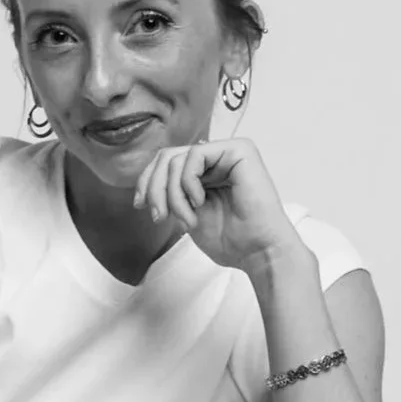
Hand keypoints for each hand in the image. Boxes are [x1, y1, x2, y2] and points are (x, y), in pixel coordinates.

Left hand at [131, 134, 299, 273]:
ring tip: (186, 218)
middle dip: (154, 187)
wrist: (259, 252)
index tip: (140, 205)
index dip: (147, 181)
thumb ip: (172, 194)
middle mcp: (217, 157)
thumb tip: (147, 182)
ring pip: (176, 158)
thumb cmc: (232, 240)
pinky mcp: (239, 150)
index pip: (166, 162)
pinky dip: (188, 182)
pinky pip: (195, 155)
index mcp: (207, 172)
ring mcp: (228, 151)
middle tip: (159, 216)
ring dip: (173, 193)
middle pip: (167, 157)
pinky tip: (199, 202)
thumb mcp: (188, 214)